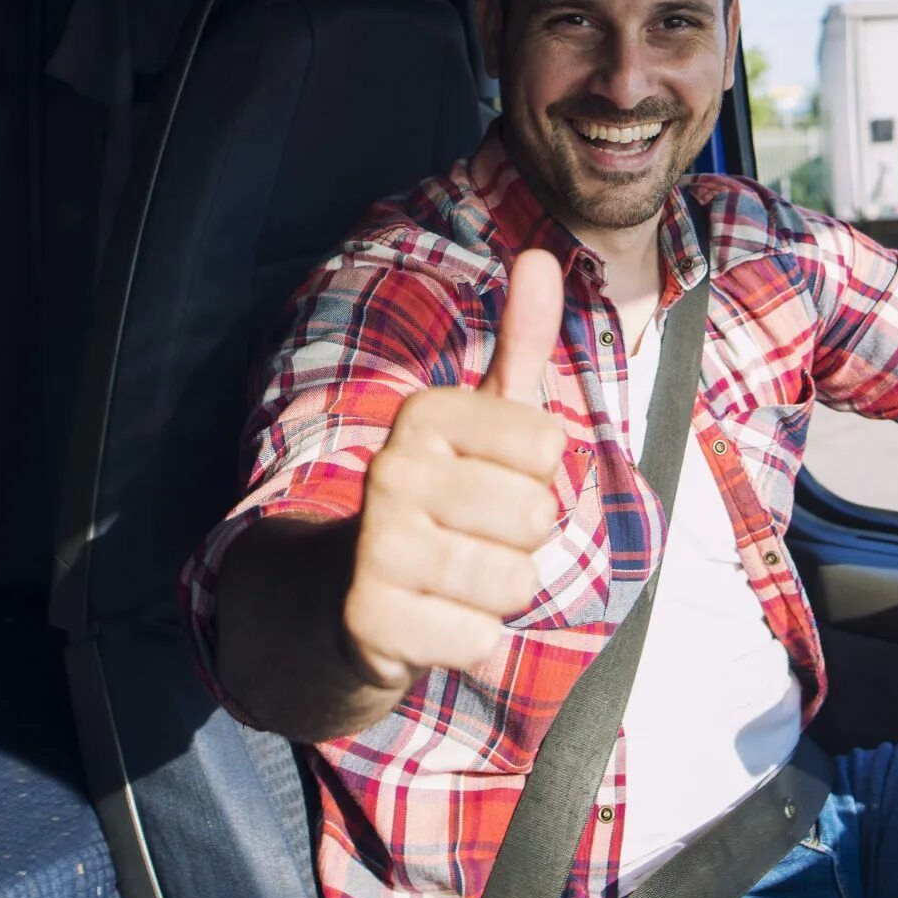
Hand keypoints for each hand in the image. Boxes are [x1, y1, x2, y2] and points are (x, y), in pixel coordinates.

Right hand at [339, 249, 568, 687]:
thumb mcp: (482, 418)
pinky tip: (436, 622)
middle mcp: (391, 469)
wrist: (348, 595)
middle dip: (523, 541)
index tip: (492, 478)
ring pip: (512, 581)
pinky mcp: (369, 618)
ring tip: (459, 580)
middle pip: (536, 515)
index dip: (538, 475)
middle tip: (475, 538)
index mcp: (425, 414)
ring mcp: (375, 544)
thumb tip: (541, 255)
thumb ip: (518, 340)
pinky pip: (479, 639)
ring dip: (499, 594)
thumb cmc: (443, 499)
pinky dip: (473, 643)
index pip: (548, 444)